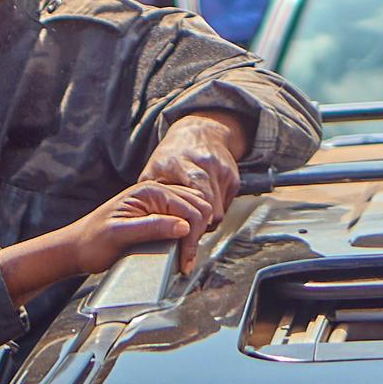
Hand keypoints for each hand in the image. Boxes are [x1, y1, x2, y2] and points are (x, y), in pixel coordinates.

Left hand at [0, 179, 214, 302]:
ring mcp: (158, 203)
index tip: (186, 261)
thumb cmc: (92, 242)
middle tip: (186, 260)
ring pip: (195, 211)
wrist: (76, 249)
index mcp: (151, 191)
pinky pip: (184, 218)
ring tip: (184, 257)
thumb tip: (184, 226)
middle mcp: (157, 192)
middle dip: (197, 233)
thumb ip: (152, 227)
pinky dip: (189, 233)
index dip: (192, 236)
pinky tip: (181, 249)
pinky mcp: (158, 215)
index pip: (189, 208)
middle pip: (198, 206)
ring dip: (195, 233)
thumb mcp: (120, 234)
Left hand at [141, 112, 244, 242]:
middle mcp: (207, 166)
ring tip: (188, 221)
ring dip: (204, 223)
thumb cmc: (171, 156)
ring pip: (218, 213)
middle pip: (208, 211)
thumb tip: (148, 228)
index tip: (184, 252)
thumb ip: (151, 199)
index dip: (191, 228)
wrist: (199, 132)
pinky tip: (200, 206)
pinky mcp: (234, 178)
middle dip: (196, 231)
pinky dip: (212, 213)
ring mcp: (224, 171)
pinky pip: (225, 207)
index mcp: (184, 165)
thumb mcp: (152, 172)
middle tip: (184, 242)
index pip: (195, 200)